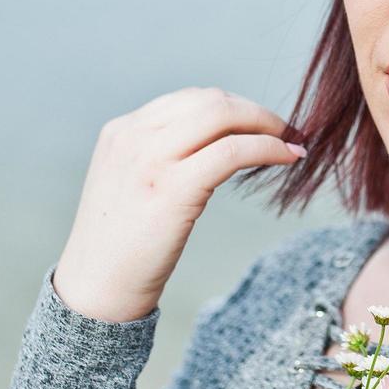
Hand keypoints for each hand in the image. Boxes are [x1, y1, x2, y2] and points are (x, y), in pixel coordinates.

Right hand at [51, 87, 307, 322]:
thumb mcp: (131, 184)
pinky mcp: (172, 188)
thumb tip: (218, 143)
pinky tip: (288, 159)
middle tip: (286, 131)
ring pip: (223, 116)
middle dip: (256, 112)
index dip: (234, 107)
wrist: (97, 289)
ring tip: (291, 143)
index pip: (190, 100)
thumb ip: (161, 156)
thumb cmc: (122, 245)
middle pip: (211, 100)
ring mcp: (150, 160)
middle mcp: (133, 136)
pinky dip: (269, 148)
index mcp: (122, 131)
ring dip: (268, 125)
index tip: (261, 125)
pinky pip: (233, 151)